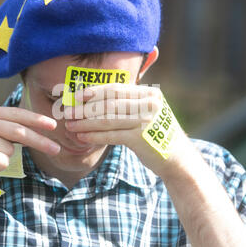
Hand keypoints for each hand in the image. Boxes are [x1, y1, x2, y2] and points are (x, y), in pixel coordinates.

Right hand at [0, 105, 59, 193]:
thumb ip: (7, 127)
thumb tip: (40, 128)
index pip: (16, 114)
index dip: (36, 119)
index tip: (53, 126)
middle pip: (18, 131)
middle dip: (40, 141)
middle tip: (56, 149)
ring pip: (9, 149)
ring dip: (4, 158)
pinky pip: (2, 161)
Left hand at [64, 84, 186, 176]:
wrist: (177, 158)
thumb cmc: (155, 134)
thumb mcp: (146, 112)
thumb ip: (128, 102)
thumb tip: (95, 98)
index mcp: (149, 94)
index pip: (115, 89)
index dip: (93, 92)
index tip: (75, 97)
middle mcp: (149, 104)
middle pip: (109, 103)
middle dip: (85, 107)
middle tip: (68, 112)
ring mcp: (146, 121)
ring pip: (108, 119)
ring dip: (86, 122)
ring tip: (71, 125)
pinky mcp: (142, 138)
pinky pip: (112, 135)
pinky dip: (95, 136)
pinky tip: (82, 137)